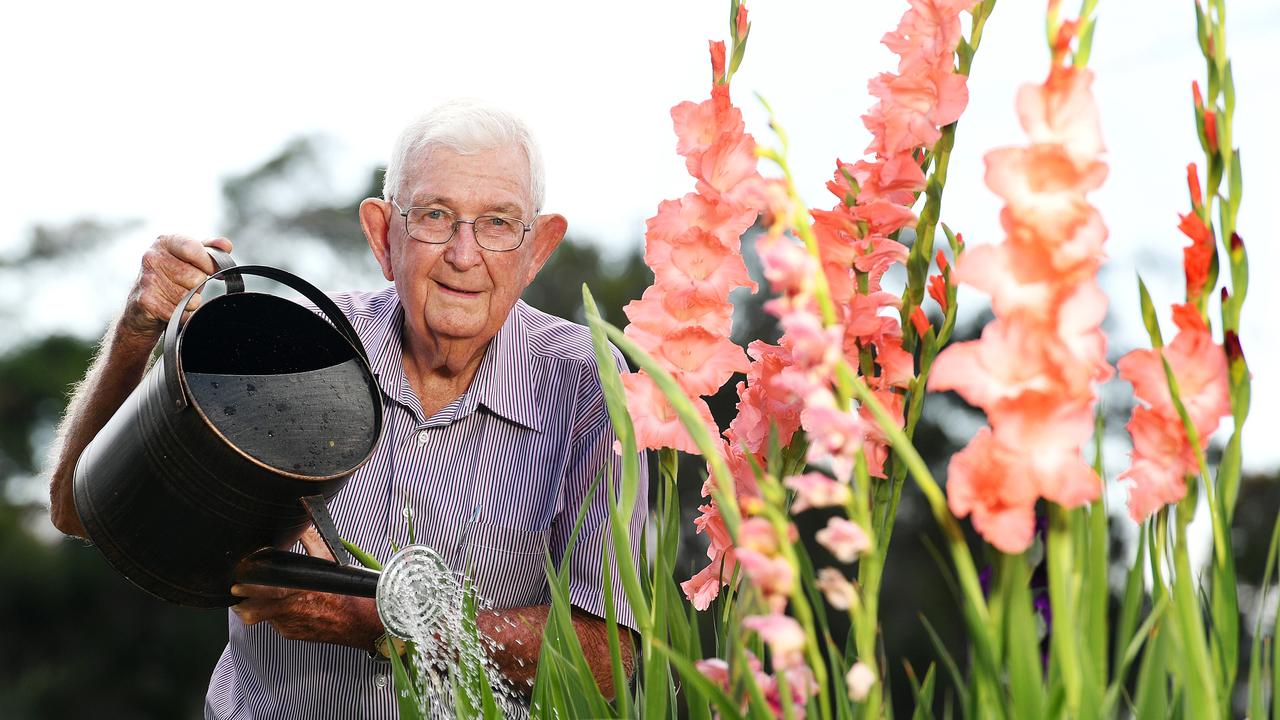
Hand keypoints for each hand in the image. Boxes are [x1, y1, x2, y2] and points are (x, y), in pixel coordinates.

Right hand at [119, 234, 233, 341]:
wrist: (141, 309)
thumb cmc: (171, 280)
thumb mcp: (190, 260)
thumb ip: (209, 250)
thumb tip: (225, 245)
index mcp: (165, 242)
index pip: (193, 248)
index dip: (207, 262)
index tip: (212, 270)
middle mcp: (152, 257)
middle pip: (195, 276)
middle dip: (197, 286)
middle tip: (185, 286)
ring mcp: (147, 279)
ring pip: (189, 297)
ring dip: (190, 302)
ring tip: (177, 297)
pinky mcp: (146, 301)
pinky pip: (180, 312)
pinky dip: (182, 314)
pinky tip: (171, 308)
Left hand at [230, 526, 381, 649]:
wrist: (358, 623)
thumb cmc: (345, 594)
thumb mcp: (331, 562)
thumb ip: (312, 542)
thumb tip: (302, 526)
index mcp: (299, 590)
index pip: (264, 588)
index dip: (249, 583)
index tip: (241, 575)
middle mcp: (290, 611)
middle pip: (252, 610)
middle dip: (242, 600)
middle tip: (239, 590)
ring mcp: (288, 626)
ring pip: (261, 616)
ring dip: (258, 606)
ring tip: (260, 596)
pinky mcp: (290, 634)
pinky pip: (274, 623)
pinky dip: (275, 614)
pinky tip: (286, 606)